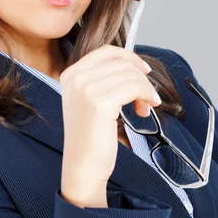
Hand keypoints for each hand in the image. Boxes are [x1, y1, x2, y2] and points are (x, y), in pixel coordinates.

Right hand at [60, 44, 160, 196]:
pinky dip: (146, 96)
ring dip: (145, 89)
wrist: (82, 166)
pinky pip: (135, 87)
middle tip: (146, 98)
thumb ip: (103, 80)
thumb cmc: (89, 137)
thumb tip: (133, 65)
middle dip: (140, 78)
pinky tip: (145, 109)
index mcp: (70, 74)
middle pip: (121, 63)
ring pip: (131, 75)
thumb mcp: (89, 100)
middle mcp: (75, 78)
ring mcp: (86, 89)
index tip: (143, 70)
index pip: (106, 52)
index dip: (130, 58)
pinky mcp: (100, 102)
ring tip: (144, 108)